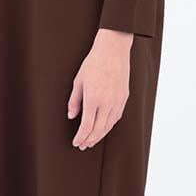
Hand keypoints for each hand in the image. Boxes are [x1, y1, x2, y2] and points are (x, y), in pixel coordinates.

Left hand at [67, 28, 133, 148]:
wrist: (113, 50)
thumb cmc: (93, 63)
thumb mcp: (78, 81)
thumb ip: (74, 101)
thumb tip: (71, 116)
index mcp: (93, 99)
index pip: (87, 126)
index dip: (81, 137)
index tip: (76, 142)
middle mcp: (107, 103)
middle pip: (98, 130)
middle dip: (89, 140)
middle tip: (83, 145)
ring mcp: (117, 101)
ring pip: (109, 125)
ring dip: (100, 135)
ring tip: (92, 140)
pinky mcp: (124, 98)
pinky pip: (116, 117)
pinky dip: (109, 126)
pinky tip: (103, 128)